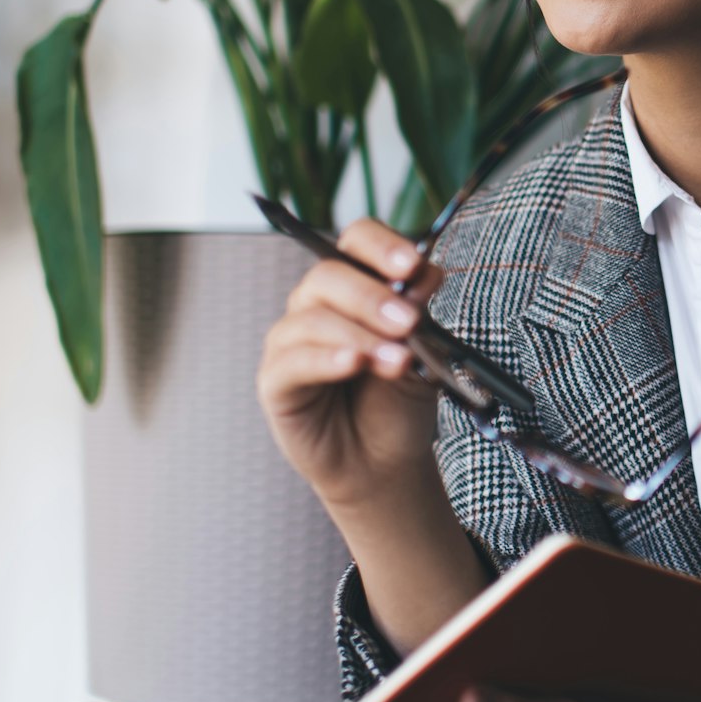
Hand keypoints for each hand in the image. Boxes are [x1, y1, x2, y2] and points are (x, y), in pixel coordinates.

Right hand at [256, 217, 448, 509]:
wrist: (383, 460)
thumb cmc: (396, 400)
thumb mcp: (422, 352)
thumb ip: (419, 312)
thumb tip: (424, 270)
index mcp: (356, 287)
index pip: (356, 242)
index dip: (382, 246)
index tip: (412, 265)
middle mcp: (317, 305)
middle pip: (329, 275)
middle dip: (372, 296)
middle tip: (408, 322)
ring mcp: (292, 341)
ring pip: (313, 317)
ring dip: (361, 336)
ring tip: (398, 361)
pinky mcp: (276, 380)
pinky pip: (294, 361)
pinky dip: (327, 359)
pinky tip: (353, 365)